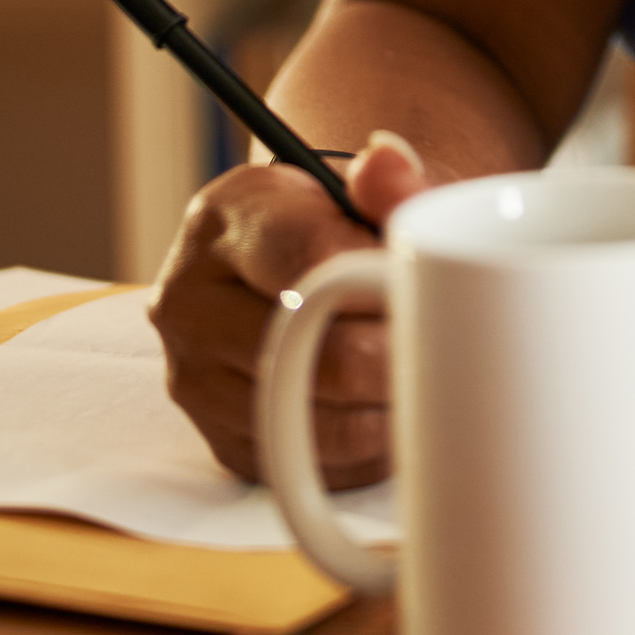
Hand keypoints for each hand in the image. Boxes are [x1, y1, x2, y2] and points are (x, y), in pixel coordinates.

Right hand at [148, 131, 440, 486]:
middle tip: (444, 338)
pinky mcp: (224, 442)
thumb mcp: (377, 191)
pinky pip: (311, 466)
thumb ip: (395, 179)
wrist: (312, 271)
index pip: (309, 260)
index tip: (429, 288)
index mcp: (224, 218)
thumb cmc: (352, 230)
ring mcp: (196, 378)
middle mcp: (190, 300)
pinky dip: (368, 449)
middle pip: (316, 352)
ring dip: (389, 408)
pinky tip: (390, 410)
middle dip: (400, 352)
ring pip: (315, 421)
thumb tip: (389, 167)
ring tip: (424, 372)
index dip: (387, 284)